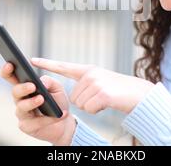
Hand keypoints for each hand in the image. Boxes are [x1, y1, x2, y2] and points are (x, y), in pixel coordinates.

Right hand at [0, 62, 76, 144]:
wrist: (64, 123)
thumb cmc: (57, 102)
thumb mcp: (57, 88)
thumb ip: (50, 82)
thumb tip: (42, 82)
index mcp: (25, 87)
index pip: (11, 77)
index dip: (7, 71)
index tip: (9, 64)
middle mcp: (20, 99)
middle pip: (15, 92)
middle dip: (22, 88)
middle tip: (32, 86)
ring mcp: (22, 113)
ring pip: (21, 107)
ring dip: (31, 103)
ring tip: (41, 98)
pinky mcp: (26, 126)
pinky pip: (34, 122)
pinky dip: (47, 119)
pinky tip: (58, 115)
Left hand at [31, 58, 154, 114]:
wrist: (139, 94)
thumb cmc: (119, 92)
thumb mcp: (101, 83)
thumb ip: (86, 85)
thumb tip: (73, 98)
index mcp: (88, 70)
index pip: (64, 66)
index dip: (47, 64)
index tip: (32, 59)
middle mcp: (90, 74)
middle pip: (73, 97)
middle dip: (85, 102)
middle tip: (101, 97)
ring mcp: (96, 82)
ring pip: (80, 104)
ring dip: (92, 107)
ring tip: (105, 99)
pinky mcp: (102, 93)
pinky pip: (89, 109)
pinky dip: (97, 110)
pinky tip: (107, 103)